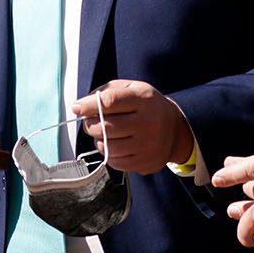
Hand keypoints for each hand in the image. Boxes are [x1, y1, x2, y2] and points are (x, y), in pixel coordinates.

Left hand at [73, 79, 192, 173]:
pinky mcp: (144, 162)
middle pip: (104, 127)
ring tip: (104, 133)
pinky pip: (114, 161)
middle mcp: (148, 123)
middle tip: (91, 121)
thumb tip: (79, 107)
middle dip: (90, 124)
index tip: (77, 108)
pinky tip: (115, 144)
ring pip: (107, 146)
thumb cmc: (147, 107)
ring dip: (98, 139)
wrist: (176, 130)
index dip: (88, 105)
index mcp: (144, 99)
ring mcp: (147, 145)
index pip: (108, 102)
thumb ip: (106, 92)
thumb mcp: (133, 89)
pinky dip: (108, 153)